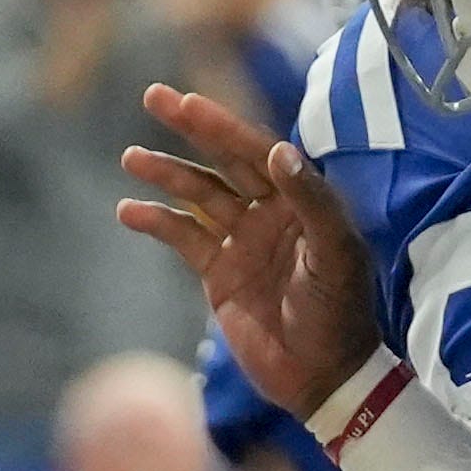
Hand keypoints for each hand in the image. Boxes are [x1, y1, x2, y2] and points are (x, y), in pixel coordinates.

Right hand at [116, 82, 383, 417]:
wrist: (323, 374)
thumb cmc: (340, 312)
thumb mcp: (336, 254)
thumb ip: (311, 200)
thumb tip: (280, 151)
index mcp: (301, 199)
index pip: (257, 150)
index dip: (222, 125)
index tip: (188, 103)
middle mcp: (270, 211)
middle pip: (223, 160)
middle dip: (190, 129)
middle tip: (154, 96)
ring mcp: (242, 241)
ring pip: (197, 195)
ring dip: (165, 174)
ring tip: (131, 157)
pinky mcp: (219, 273)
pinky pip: (183, 239)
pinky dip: (156, 223)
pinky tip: (129, 211)